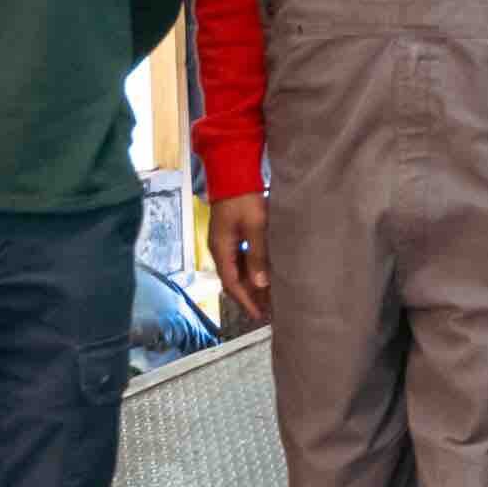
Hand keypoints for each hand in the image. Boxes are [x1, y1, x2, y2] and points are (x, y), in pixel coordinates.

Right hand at [208, 194, 271, 324]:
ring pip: (237, 270)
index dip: (246, 301)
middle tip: (267, 311)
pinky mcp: (230, 233)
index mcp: (221, 249)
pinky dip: (251, 269)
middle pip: (233, 279)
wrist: (233, 171)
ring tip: (268, 296)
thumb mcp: (255, 227)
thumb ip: (258, 255)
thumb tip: (260, 284)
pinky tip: (264, 272)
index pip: (232, 284)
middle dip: (249, 296)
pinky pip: (240, 258)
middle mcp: (219, 248)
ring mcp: (223, 241)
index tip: (259, 315)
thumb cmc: (244, 197)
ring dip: (251, 283)